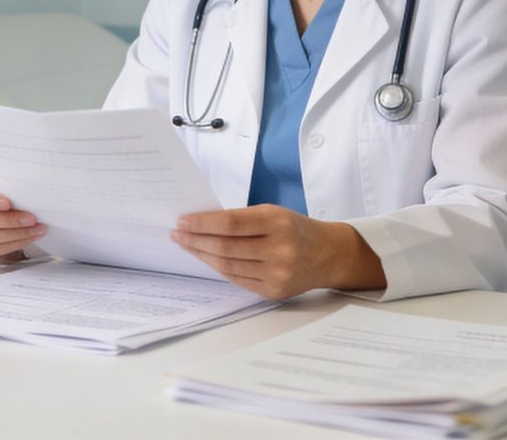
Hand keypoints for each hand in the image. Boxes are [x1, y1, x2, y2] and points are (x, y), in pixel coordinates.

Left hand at [171, 205, 384, 299]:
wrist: (329, 255)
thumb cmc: (295, 229)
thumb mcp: (273, 213)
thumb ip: (241, 219)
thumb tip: (200, 224)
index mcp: (278, 223)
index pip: (229, 223)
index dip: (202, 223)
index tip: (182, 221)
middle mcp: (279, 250)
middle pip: (225, 247)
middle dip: (196, 240)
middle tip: (177, 234)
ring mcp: (277, 274)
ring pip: (227, 266)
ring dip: (202, 255)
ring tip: (187, 246)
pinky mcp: (274, 292)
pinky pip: (237, 279)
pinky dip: (219, 268)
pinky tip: (207, 259)